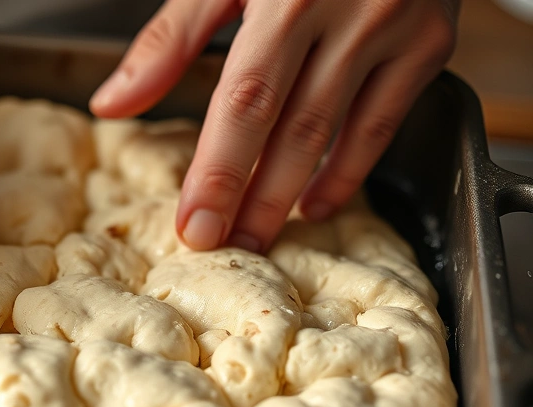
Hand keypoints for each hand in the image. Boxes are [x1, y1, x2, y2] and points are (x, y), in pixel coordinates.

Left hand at [90, 0, 458, 251]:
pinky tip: (315, 203)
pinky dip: (348, 171)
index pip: (245, 102)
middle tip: (223, 247)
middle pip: (292, 129)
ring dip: (293, 195)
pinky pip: (383, 125)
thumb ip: (170, 38)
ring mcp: (397, 31)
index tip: (194, 225)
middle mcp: (350, 15)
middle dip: (253, 199)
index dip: (218, 170)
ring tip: (257, 237)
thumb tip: (112, 104)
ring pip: (336, 134)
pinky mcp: (430, 44)